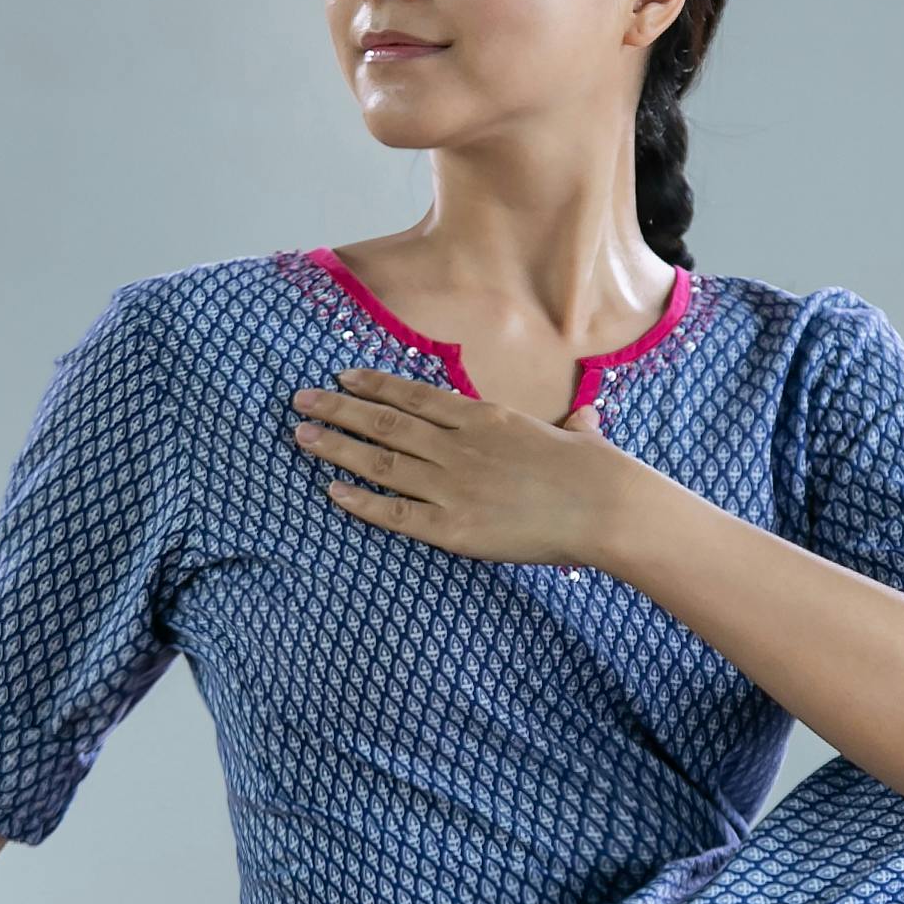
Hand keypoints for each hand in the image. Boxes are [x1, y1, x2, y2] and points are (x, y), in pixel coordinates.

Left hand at [288, 369, 655, 567]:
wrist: (603, 506)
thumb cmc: (596, 472)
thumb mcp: (580, 436)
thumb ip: (573, 426)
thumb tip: (586, 419)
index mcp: (483, 417)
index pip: (414, 395)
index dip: (374, 384)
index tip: (342, 375)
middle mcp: (457, 445)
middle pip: (384, 422)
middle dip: (338, 408)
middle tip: (300, 400)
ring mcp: (451, 486)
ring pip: (379, 462)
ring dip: (337, 447)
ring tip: (302, 437)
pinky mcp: (452, 527)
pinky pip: (395, 513)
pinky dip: (360, 501)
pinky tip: (332, 490)